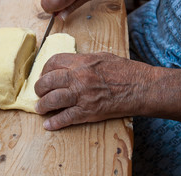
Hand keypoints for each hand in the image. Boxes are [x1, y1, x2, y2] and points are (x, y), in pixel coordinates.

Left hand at [34, 53, 151, 129]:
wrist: (142, 87)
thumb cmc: (126, 71)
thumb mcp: (102, 57)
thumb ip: (83, 61)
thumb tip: (70, 65)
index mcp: (82, 61)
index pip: (54, 62)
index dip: (44, 69)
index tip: (44, 74)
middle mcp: (79, 77)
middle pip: (48, 81)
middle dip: (39, 88)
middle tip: (39, 92)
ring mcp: (83, 95)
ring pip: (53, 100)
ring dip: (42, 105)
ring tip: (39, 108)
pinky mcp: (89, 111)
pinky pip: (66, 118)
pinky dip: (55, 122)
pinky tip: (49, 124)